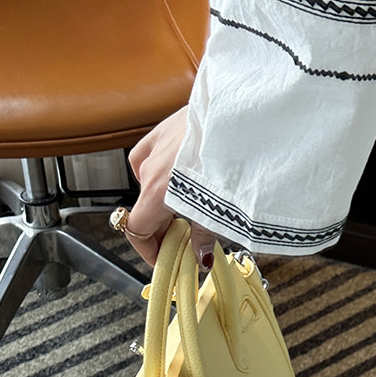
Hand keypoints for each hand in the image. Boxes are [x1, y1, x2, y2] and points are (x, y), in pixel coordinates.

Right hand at [120, 106, 216, 269]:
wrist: (239, 118)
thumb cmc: (229, 160)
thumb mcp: (217, 210)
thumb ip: (203, 235)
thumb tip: (200, 257)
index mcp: (155, 193)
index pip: (135, 230)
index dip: (148, 249)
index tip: (162, 258)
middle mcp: (149, 169)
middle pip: (146, 207)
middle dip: (163, 226)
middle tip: (186, 238)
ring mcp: (155, 146)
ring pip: (149, 181)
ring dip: (164, 197)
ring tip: (192, 203)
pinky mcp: (164, 128)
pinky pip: (153, 154)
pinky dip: (163, 167)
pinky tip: (181, 170)